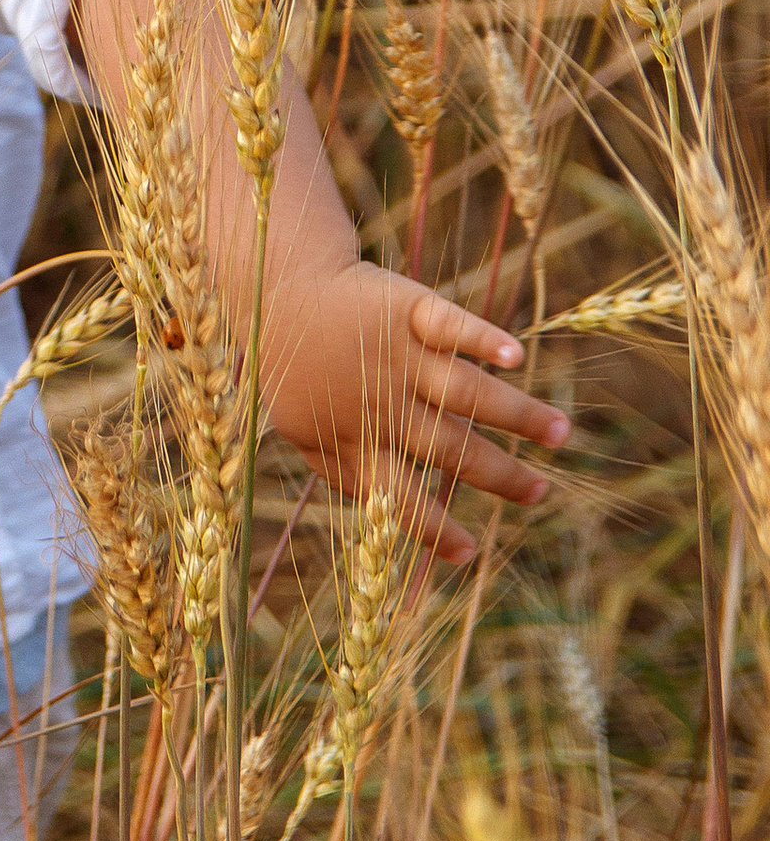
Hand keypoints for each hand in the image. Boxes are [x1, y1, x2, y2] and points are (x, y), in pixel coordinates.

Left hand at [261, 261, 570, 561]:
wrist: (281, 287)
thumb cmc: (297, 366)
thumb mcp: (303, 428)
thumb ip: (340, 472)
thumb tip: (380, 513)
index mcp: (357, 435)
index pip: (399, 494)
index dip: (433, 528)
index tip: (471, 553)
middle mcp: (383, 399)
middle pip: (449, 445)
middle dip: (497, 474)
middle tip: (540, 493)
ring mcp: (397, 353)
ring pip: (465, 389)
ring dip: (515, 413)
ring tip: (559, 433)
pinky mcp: (407, 307)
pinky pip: (449, 324)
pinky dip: (482, 338)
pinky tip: (514, 356)